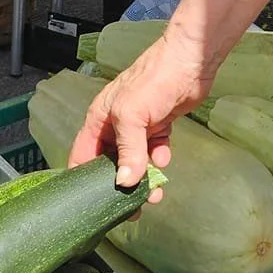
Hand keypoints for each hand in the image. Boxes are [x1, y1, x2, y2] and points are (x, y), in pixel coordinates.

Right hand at [67, 32, 211, 194]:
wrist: (190, 62)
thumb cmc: (153, 81)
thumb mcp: (132, 115)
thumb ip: (128, 150)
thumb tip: (124, 183)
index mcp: (99, 120)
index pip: (83, 155)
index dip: (83, 179)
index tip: (91, 203)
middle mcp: (115, 125)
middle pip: (111, 163)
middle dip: (120, 185)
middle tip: (130, 210)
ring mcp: (138, 126)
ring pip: (135, 160)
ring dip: (144, 177)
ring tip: (153, 195)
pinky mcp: (159, 126)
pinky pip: (154, 150)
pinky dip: (159, 159)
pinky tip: (165, 160)